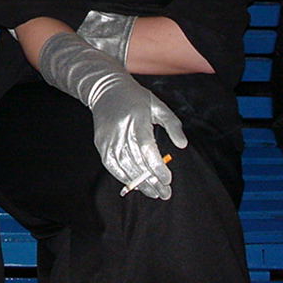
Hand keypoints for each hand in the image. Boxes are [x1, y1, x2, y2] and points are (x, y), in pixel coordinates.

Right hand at [38, 32, 186, 199]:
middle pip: (136, 161)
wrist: (105, 89)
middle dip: (151, 180)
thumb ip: (172, 125)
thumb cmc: (135, 97)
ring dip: (139, 182)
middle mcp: (120, 129)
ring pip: (123, 166)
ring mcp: (108, 137)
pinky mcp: (101, 143)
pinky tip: (134, 184)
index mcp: (136, 119)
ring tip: (153, 193)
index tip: (168, 179)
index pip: (146, 148)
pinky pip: (111, 164)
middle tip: (164, 193)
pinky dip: (122, 176)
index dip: (156, 166)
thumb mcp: (157, 105)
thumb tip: (182, 145)